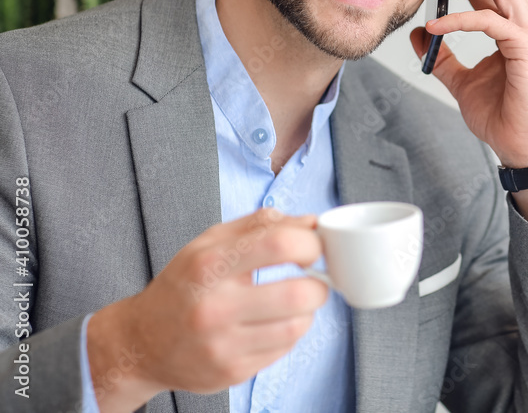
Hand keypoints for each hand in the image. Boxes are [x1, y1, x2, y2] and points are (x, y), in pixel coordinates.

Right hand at [87, 208, 328, 410]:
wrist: (141, 343)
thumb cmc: (183, 286)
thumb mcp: (209, 243)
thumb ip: (260, 225)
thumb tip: (309, 221)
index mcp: (209, 264)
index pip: (279, 244)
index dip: (310, 243)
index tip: (312, 247)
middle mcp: (214, 307)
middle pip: (297, 293)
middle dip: (319, 283)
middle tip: (313, 278)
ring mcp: (223, 344)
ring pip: (297, 326)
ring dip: (307, 311)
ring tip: (295, 302)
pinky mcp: (232, 372)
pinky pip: (284, 350)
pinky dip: (289, 333)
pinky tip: (274, 323)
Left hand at [410, 0, 527, 235]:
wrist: (520, 148)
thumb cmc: (502, 116)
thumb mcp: (462, 82)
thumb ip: (443, 57)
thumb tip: (419, 35)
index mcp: (514, 28)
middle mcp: (526, 26)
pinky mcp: (527, 52)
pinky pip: (492, 23)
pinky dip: (461, 20)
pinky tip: (436, 27)